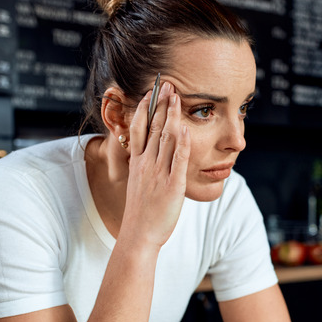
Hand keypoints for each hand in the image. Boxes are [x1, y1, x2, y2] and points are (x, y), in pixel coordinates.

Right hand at [121, 81, 189, 248]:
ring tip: (176, 97)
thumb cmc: (141, 214)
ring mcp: (158, 174)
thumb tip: (148, 158)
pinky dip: (181, 142)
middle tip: (165, 85)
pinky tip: (184, 127)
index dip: (144, 109)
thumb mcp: (138, 185)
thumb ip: (144, 169)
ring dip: (171, 115)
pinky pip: (177, 160)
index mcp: (137, 164)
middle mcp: (146, 165)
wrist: (138, 236)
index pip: (138, 129)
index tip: (149, 93)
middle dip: (159, 104)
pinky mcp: (172, 185)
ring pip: (165, 138)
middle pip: (152, 128)